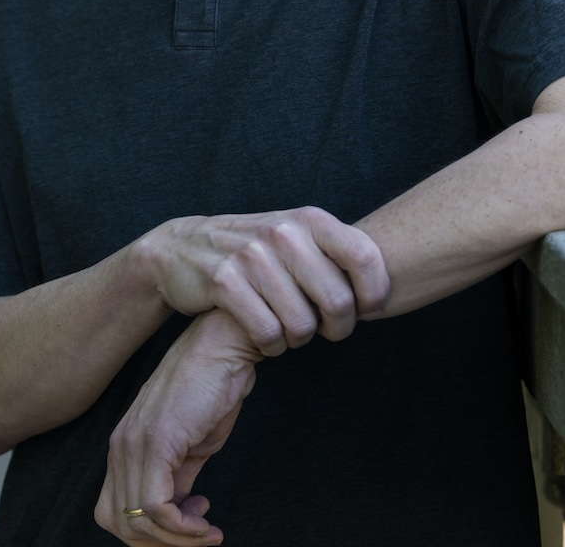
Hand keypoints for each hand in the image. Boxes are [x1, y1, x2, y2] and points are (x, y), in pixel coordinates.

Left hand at [95, 311, 260, 544]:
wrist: (224, 347)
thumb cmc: (213, 389)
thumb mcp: (192, 445)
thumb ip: (178, 478)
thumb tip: (178, 511)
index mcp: (125, 447)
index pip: (114, 511)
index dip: (148, 535)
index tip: (190, 527)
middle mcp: (120, 447)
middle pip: (117, 522)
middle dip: (159, 544)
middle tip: (197, 538)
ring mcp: (134, 444)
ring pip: (135, 521)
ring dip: (176, 540)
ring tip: (208, 532)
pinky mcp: (157, 442)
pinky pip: (156, 506)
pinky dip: (182, 528)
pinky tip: (206, 522)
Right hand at [133, 207, 388, 354]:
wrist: (181, 247)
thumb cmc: (253, 249)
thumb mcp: (294, 236)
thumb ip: (334, 253)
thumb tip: (382, 289)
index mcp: (309, 220)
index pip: (365, 256)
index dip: (375, 293)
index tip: (368, 310)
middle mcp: (283, 233)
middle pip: (338, 301)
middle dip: (337, 327)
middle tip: (325, 331)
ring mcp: (252, 256)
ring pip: (302, 324)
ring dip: (300, 339)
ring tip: (290, 331)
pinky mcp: (224, 281)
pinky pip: (267, 332)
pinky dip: (272, 344)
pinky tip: (268, 338)